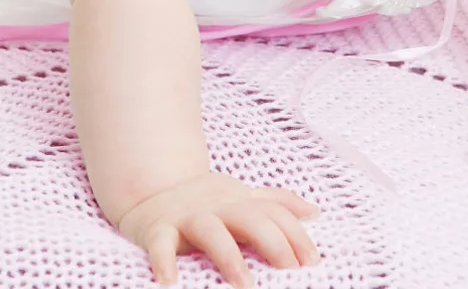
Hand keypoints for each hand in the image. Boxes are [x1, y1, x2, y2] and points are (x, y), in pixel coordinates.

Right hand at [115, 171, 320, 286]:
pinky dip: (164, 262)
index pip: (275, 214)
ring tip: (245, 284)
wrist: (153, 188)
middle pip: (251, 218)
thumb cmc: (207, 202)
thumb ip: (277, 203)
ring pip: (211, 231)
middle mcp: (218, 208)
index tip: (313, 261)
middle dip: (274, 243)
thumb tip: (314, 212)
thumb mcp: (244, 198)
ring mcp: (189, 218)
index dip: (296, 235)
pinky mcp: (159, 230)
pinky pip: (161, 245)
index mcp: (241, 202)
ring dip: (228, 256)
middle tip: (292, 270)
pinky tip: (170, 283)